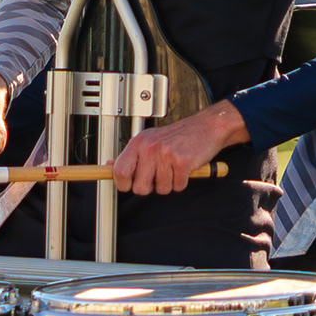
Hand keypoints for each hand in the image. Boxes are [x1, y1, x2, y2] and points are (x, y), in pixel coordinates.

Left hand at [109, 99, 243, 197]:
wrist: (205, 127)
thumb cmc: (178, 135)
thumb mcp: (149, 140)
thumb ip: (130, 155)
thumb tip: (109, 165)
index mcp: (138, 142)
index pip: (119, 171)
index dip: (124, 184)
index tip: (130, 185)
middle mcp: (150, 147)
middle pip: (140, 187)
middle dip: (150, 187)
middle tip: (158, 177)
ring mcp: (166, 154)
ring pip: (161, 189)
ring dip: (170, 184)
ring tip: (174, 170)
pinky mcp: (182, 162)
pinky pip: (178, 186)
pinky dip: (183, 182)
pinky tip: (184, 170)